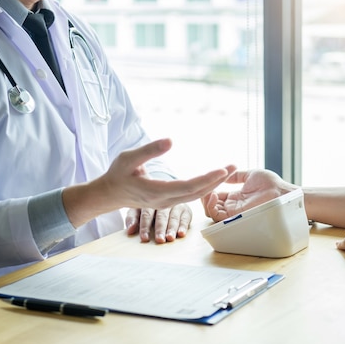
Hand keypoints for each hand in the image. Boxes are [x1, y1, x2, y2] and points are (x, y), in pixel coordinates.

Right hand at [63, 139, 235, 227]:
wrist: (110, 194)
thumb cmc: (118, 174)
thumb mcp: (129, 157)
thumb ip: (150, 150)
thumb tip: (171, 140)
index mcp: (156, 191)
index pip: (188, 187)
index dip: (207, 179)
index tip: (223, 170)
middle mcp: (165, 200)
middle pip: (197, 193)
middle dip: (217, 180)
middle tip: (234, 166)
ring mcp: (168, 203)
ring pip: (196, 196)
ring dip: (213, 183)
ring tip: (229, 170)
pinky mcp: (169, 201)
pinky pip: (191, 195)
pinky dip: (205, 186)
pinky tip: (214, 177)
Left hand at [125, 204, 191, 242]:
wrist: (167, 197)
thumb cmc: (149, 210)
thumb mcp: (137, 212)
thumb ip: (132, 220)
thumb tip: (130, 231)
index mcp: (149, 202)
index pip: (146, 214)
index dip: (145, 226)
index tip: (144, 238)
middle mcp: (163, 202)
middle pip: (161, 216)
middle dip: (160, 228)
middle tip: (159, 239)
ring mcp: (176, 205)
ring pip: (173, 218)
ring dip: (172, 228)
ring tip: (170, 238)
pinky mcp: (186, 210)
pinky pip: (185, 219)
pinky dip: (183, 226)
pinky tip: (181, 233)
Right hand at [202, 169, 297, 221]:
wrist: (280, 192)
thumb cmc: (271, 184)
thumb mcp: (250, 175)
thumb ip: (237, 175)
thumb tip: (227, 172)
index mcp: (236, 196)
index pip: (217, 196)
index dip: (209, 190)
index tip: (206, 182)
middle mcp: (233, 205)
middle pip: (212, 206)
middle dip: (204, 197)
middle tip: (203, 189)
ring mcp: (234, 211)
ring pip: (212, 212)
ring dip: (206, 202)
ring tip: (208, 192)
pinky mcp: (236, 216)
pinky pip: (218, 217)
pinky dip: (211, 207)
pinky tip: (214, 195)